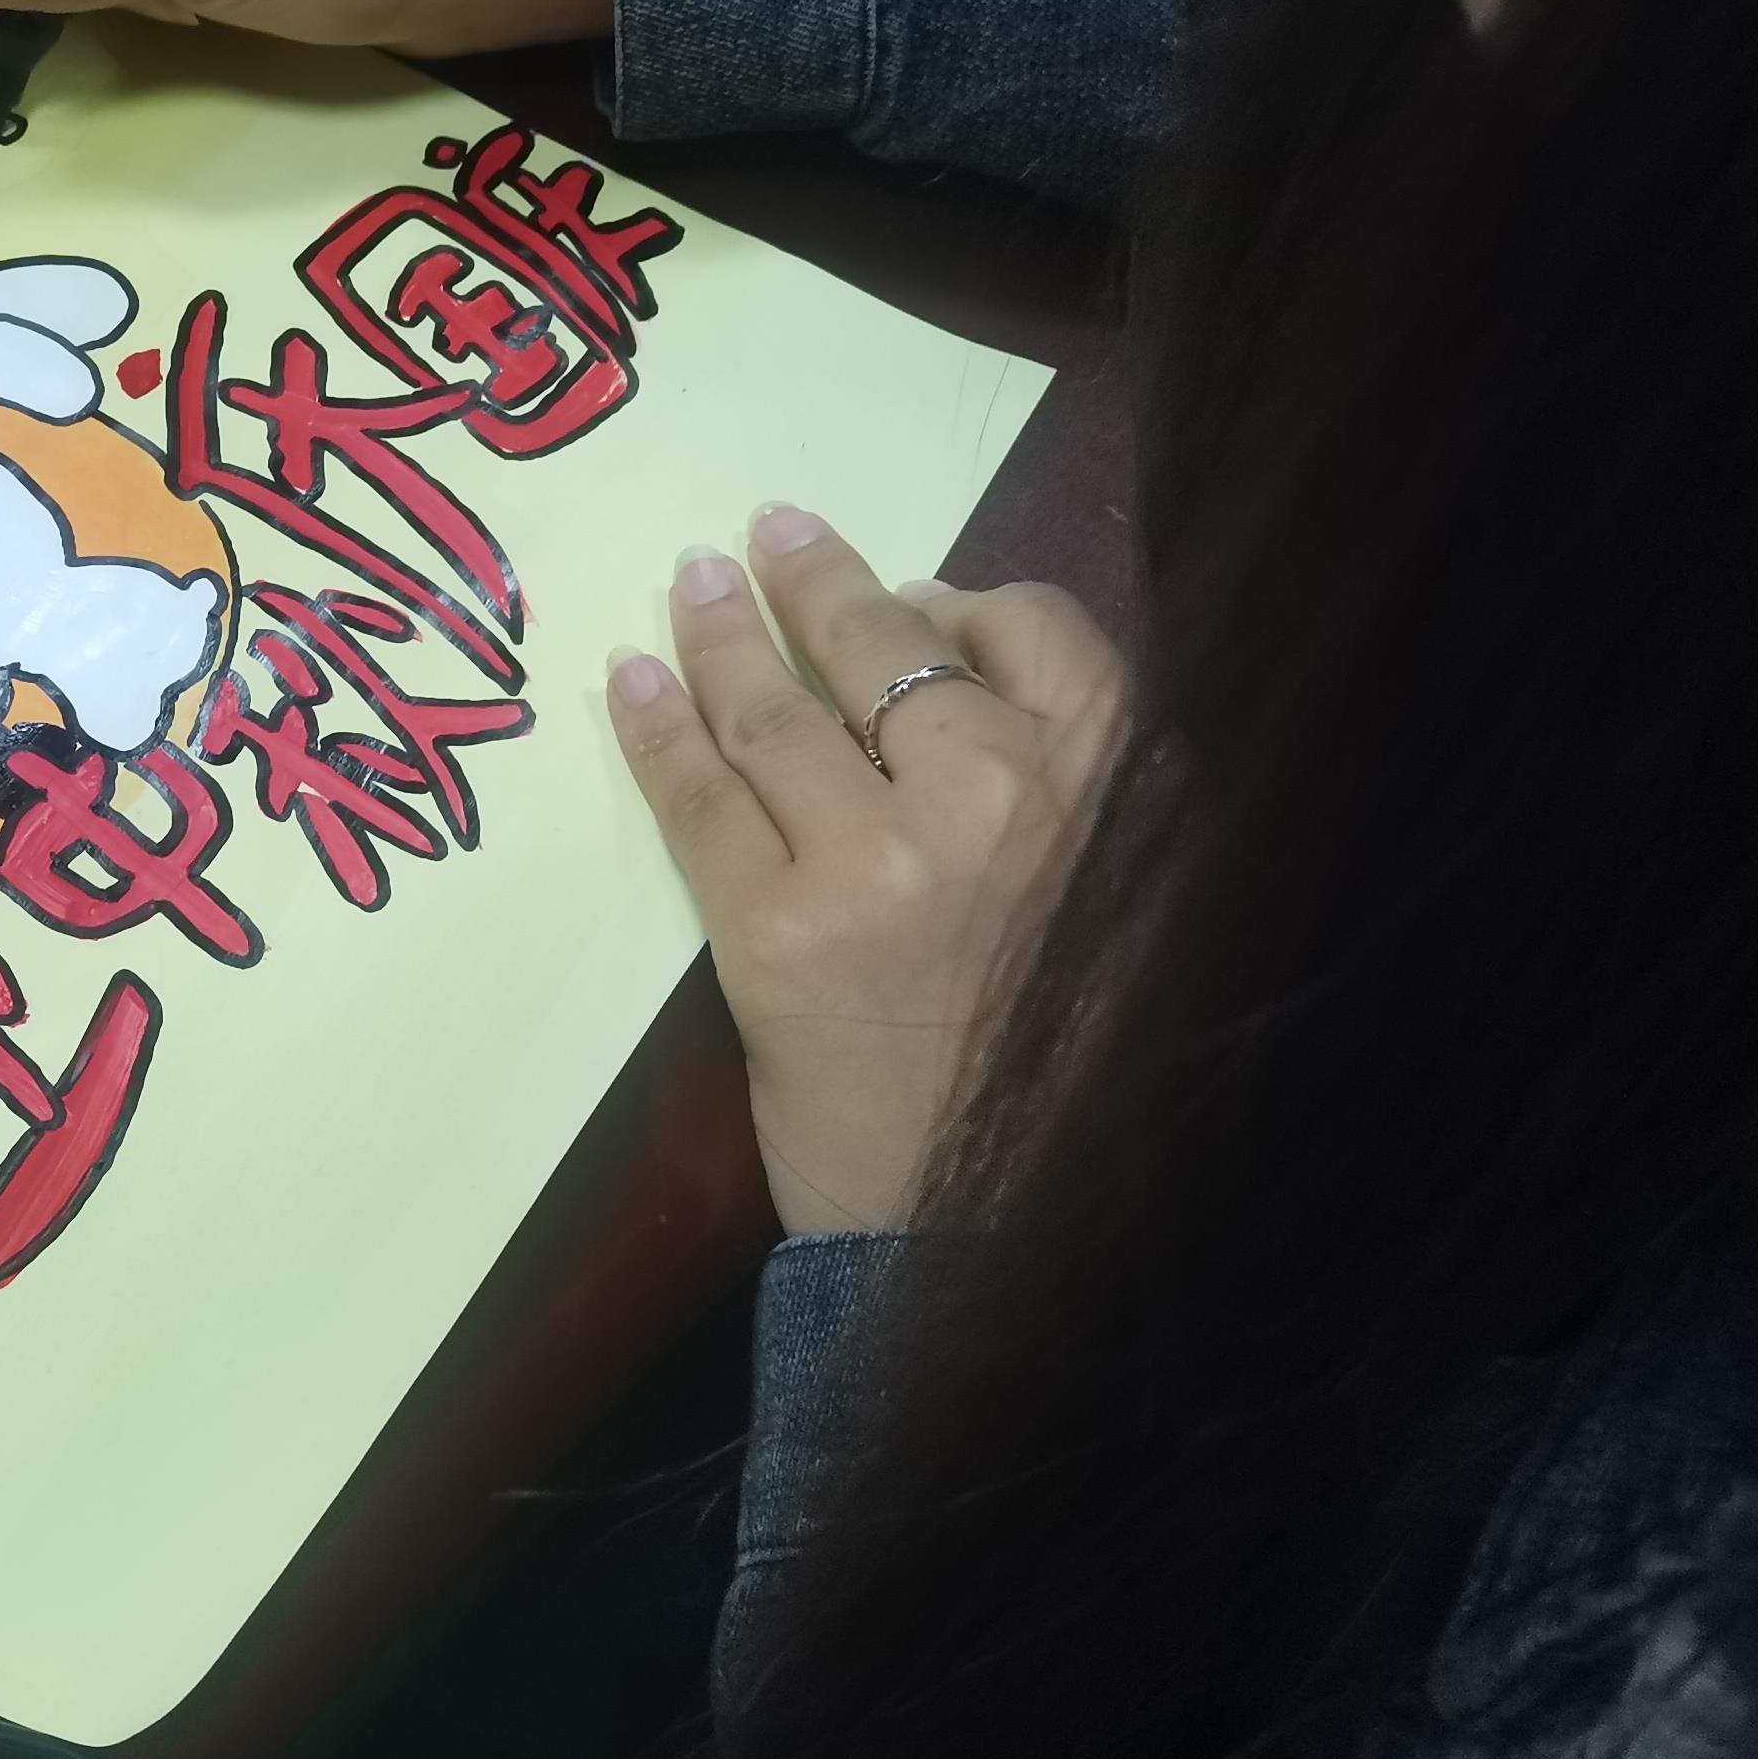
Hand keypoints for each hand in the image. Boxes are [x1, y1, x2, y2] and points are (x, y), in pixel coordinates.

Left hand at [609, 506, 1126, 1237]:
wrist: (994, 1223)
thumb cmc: (1070, 1068)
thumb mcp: (1127, 903)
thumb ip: (1071, 787)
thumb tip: (952, 660)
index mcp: (1110, 792)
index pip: (1031, 630)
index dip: (957, 600)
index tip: (911, 593)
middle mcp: (999, 802)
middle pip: (884, 648)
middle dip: (817, 582)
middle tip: (769, 535)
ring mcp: (876, 862)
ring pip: (775, 707)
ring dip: (720, 630)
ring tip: (690, 579)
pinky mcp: (773, 930)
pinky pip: (698, 793)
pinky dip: (655, 723)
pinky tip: (631, 676)